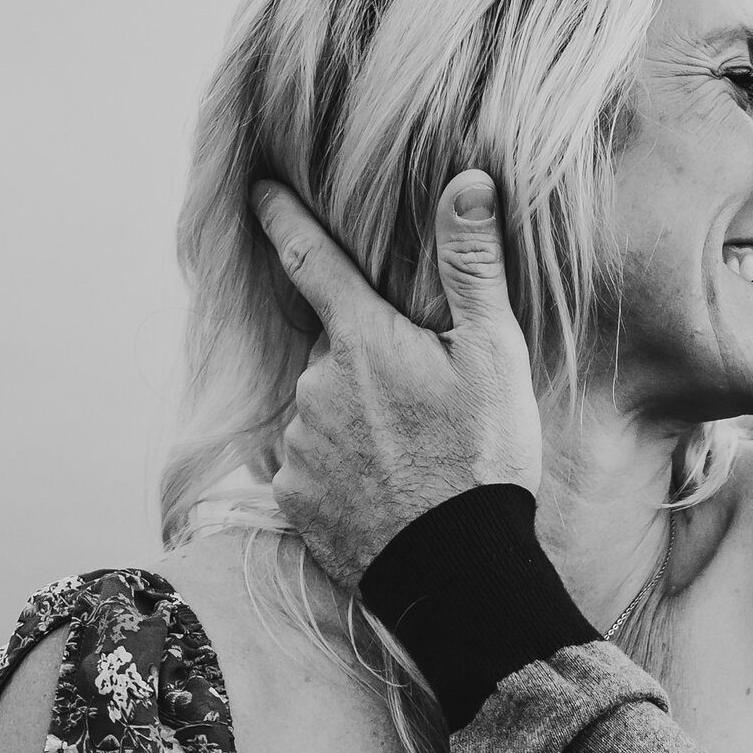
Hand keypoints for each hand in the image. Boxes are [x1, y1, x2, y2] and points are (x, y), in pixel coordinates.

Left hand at [250, 171, 542, 591]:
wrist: (459, 571)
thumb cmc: (484, 460)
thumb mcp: (495, 356)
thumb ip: (473, 267)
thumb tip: (467, 181)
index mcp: (363, 340)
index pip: (308, 258)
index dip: (281, 217)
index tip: (257, 189)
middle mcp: (316, 384)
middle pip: (333, 355)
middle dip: (366, 369)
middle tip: (422, 412)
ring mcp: (298, 444)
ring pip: (321, 414)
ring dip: (354, 424)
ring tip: (409, 462)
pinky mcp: (291, 497)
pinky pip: (308, 468)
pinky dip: (338, 474)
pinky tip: (381, 494)